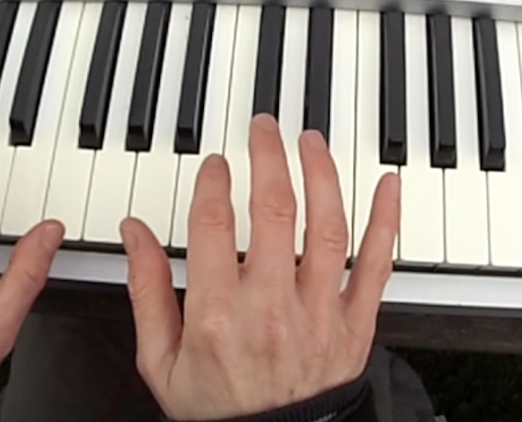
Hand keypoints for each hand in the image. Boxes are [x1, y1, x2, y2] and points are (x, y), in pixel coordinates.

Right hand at [121, 114, 399, 420]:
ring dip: (321, 175)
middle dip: (268, 158)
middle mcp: (270, 308)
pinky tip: (387, 187)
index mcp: (217, 314)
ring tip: (311, 141)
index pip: (213, 223)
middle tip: (263, 128)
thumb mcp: (160, 358)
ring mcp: (318, 314)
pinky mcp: (354, 325)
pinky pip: (376, 266)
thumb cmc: (218, 409)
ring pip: (327, 227)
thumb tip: (134, 233)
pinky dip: (386, 222)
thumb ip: (146, 289)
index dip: (213, 181)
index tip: (215, 164)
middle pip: (274, 210)